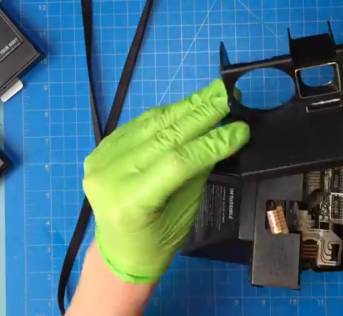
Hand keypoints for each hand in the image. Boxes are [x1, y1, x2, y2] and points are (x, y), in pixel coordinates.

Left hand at [83, 79, 249, 282]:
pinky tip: (188, 105)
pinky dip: (167, 114)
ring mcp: (102, 159)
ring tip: (213, 93)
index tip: (242, 128)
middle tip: (229, 94)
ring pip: (151, 124)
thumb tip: (222, 134)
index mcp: (130, 202)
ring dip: (187, 106)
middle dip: (202, 114)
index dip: (212, 143)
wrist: (118, 249)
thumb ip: (197, 171)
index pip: (178, 162)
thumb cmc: (156, 240)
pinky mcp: (101, 147)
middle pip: (164, 136)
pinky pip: (140, 124)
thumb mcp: (184, 211)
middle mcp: (110, 176)